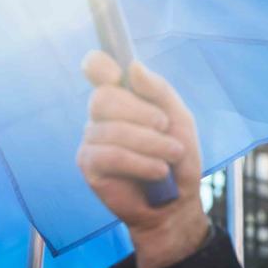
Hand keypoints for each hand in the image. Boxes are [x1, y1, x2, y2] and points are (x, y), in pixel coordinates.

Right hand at [79, 52, 208, 267]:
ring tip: (171, 157)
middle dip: (140, 112)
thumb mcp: (180, 120)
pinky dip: (140, 162)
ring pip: (112, 130)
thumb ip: (159, 92)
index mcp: (122, 98)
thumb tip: (132, 68)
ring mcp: (91, 140)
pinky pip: (109, 155)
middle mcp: (101, 116)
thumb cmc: (177, 160)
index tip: (117, 75)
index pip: (96, 68)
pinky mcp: (88, 166)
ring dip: (150, 144)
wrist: (176, 203)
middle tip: (164, 127)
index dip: (99, 65)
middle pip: (103, 98)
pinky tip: (158, 172)